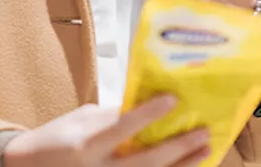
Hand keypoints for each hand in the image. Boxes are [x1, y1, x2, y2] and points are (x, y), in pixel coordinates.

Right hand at [2, 95, 210, 166]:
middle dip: (177, 149)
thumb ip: (111, 116)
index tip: (172, 100)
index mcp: (86, 145)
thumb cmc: (56, 139)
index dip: (148, 114)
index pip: (121, 128)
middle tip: (202, 133)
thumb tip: (146, 106)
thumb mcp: (80, 119)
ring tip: (205, 152)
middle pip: (144, 162)